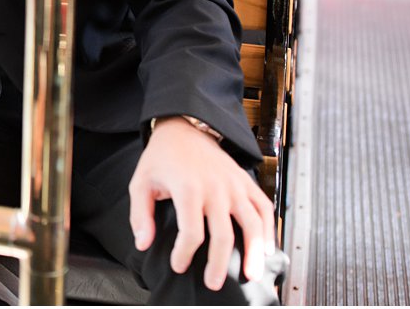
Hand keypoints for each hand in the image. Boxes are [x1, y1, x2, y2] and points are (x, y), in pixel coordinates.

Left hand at [128, 117, 274, 291]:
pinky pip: (263, 207)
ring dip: (253, 252)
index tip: (178, 266)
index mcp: (188, 188)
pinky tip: (266, 248)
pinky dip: (268, 229)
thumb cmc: (162, 158)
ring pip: (252, 223)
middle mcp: (215, 187)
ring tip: (251, 274)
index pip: (191, 232)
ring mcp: (234, 184)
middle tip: (213, 283)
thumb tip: (144, 243)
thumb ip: (141, 215)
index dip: (184, 253)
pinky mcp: (245, 181)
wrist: (184, 127)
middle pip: (223, 234)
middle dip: (218, 263)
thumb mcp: (141, 182)